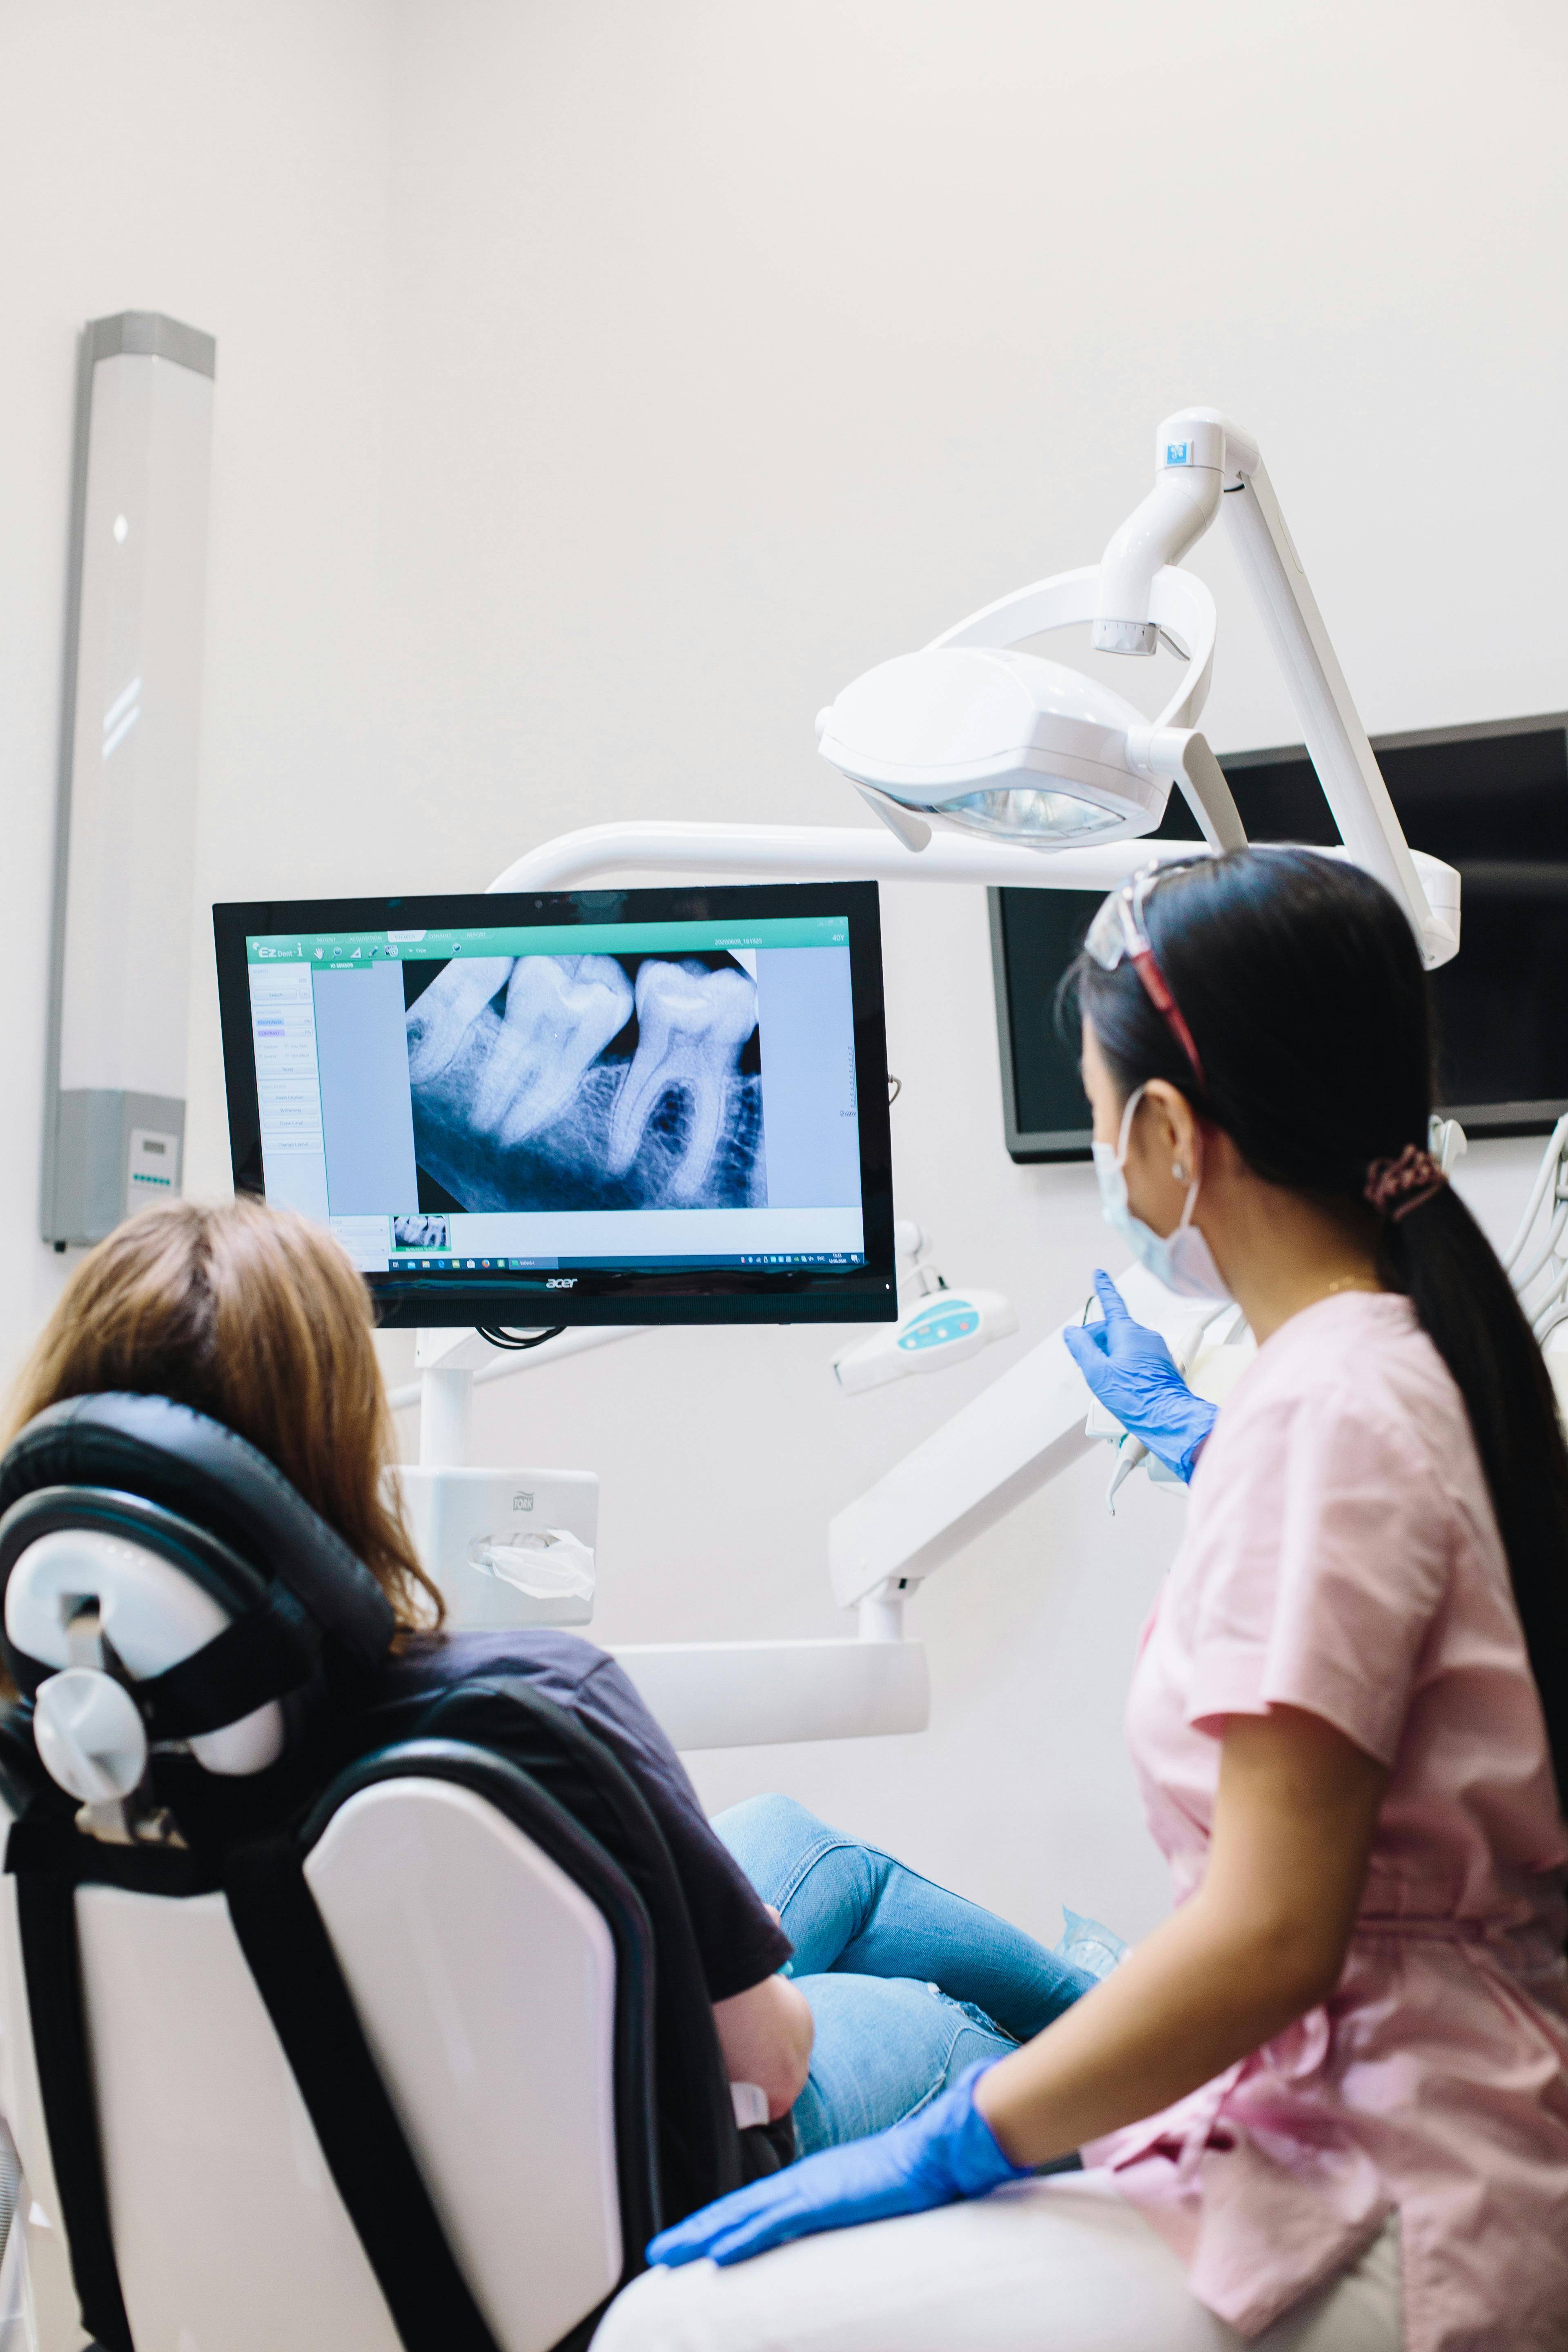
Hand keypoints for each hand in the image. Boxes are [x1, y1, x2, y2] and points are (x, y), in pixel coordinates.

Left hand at [646, 2062, 1024, 2268]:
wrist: (936, 2153)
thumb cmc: (909, 2176)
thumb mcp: (862, 2197)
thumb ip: (836, 2208)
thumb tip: (822, 2229)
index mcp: (810, 2182)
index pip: (750, 2206)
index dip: (715, 2222)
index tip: (687, 2240)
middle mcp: (802, 2182)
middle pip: (735, 2208)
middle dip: (694, 2230)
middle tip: (658, 2249)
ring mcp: (812, 2189)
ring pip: (743, 2214)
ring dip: (704, 2234)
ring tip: (670, 2252)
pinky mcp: (826, 2199)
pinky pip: (776, 2222)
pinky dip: (744, 2234)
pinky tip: (719, 2249)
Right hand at [1062, 1271, 1216, 1481]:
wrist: (1168, 1418)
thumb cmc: (1137, 1398)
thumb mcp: (1097, 1373)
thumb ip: (1082, 1348)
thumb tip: (1072, 1333)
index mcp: (1128, 1333)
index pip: (1112, 1303)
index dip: (1103, 1288)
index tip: (1099, 1274)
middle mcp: (1145, 1336)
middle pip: (1113, 1330)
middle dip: (1098, 1343)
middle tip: (1089, 1366)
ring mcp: (1155, 1350)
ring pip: (1124, 1345)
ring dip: (1111, 1357)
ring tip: (1109, 1383)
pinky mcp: (1161, 1364)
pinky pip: (1137, 1356)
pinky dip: (1125, 1364)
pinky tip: (1122, 1385)